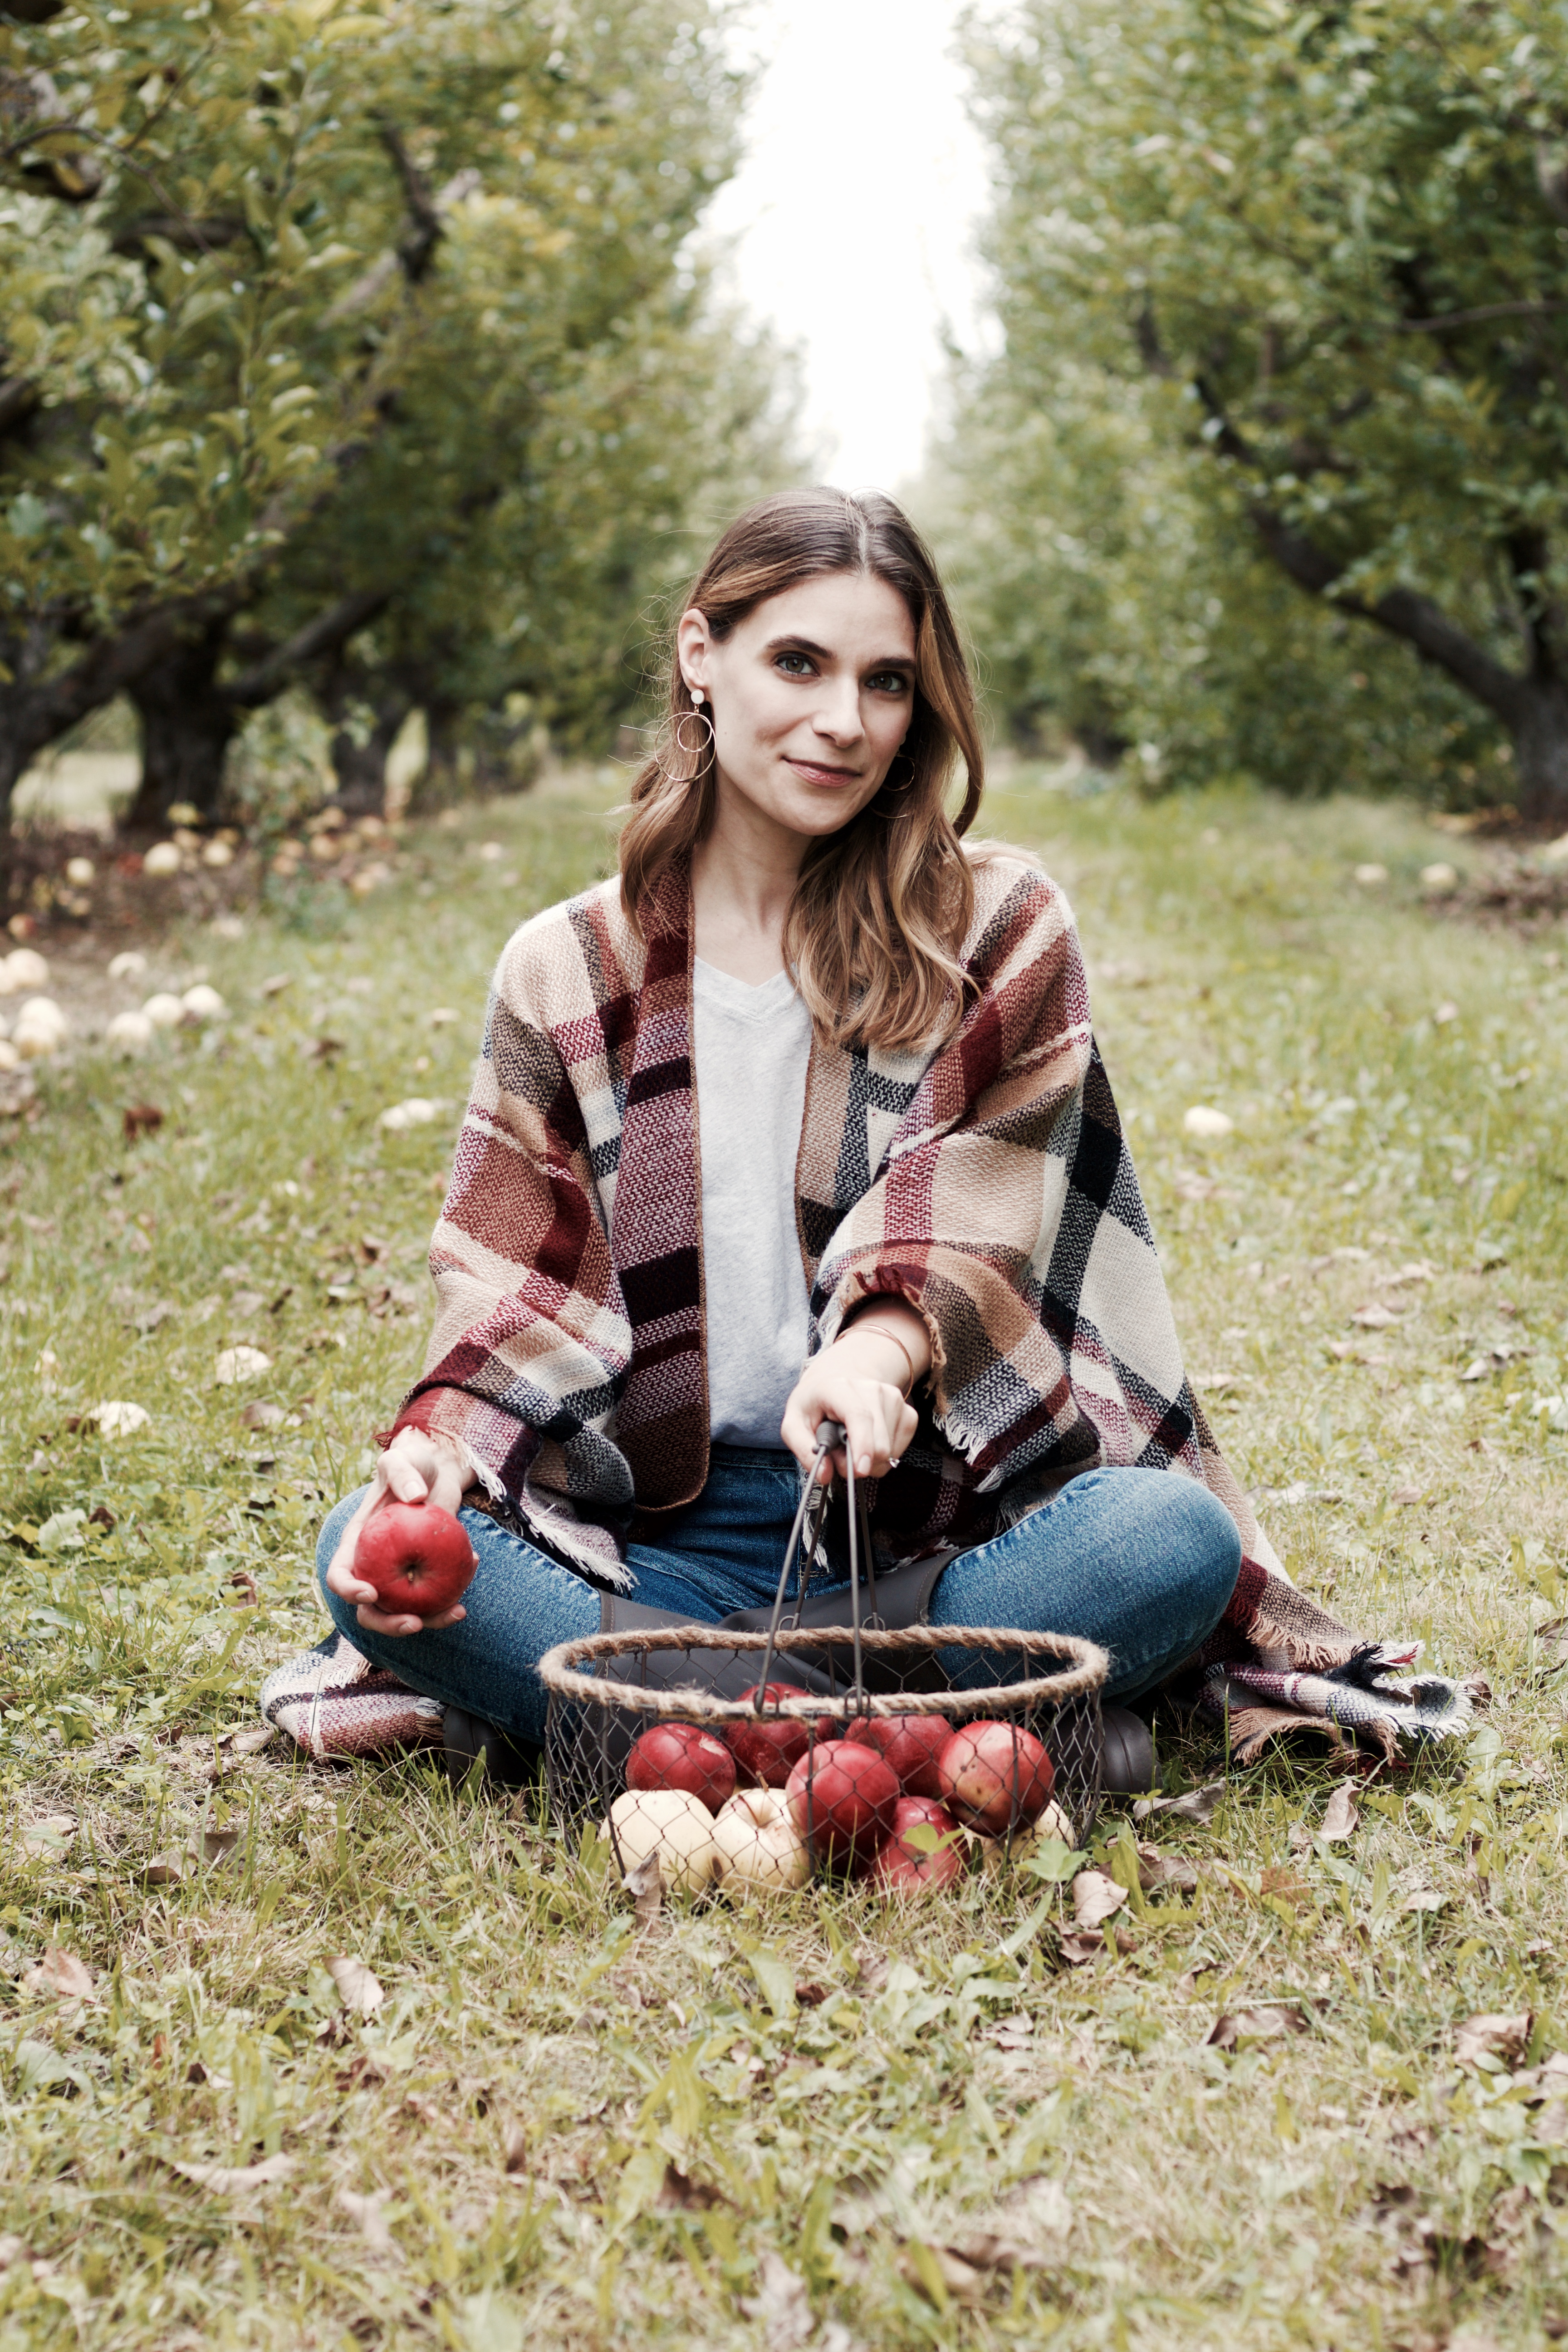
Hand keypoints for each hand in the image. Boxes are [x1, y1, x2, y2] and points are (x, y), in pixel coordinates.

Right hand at [326, 1427, 472, 1635]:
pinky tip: (475, 1565)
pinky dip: (455, 1591)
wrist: (438, 1472)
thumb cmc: (412, 1465)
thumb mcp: (402, 1460)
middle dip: (388, 1624)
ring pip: (406, 1612)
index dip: (349, 1591)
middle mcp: (374, 1566)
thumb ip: (402, 1474)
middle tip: (414, 1624)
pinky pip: (436, 1595)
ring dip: (431, 1619)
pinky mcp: (428, 1574)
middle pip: (369, 1610)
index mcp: (355, 1545)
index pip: (339, 1575)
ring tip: (458, 1611)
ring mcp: (401, 1574)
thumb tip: (415, 1497)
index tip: (372, 1593)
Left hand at [780, 1311, 926, 1485]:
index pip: (859, 1416)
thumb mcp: (794, 1423)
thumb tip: (824, 1475)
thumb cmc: (816, 1403)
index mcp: (840, 1388)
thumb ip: (804, 1449)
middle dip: (857, 1462)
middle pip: (879, 1443)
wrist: (839, 1380)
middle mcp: (873, 1390)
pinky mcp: (908, 1414)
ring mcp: (894, 1400)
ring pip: (890, 1452)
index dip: (863, 1445)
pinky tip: (868, 1442)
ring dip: (868, 1459)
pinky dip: (883, 1456)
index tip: (860, 1470)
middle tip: (839, 1453)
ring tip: (851, 1443)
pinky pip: (899, 1451)